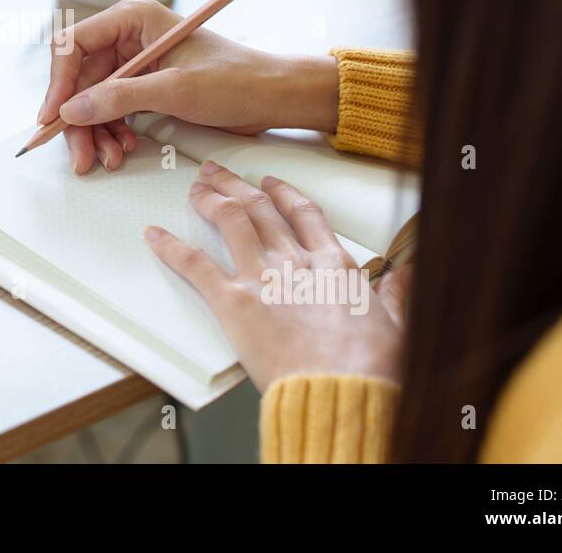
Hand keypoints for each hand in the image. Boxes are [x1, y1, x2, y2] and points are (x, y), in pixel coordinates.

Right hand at [37, 0, 339, 173]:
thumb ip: (119, 98)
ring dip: (95, 132)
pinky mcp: (145, 86)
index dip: (59, 82)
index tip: (55, 117)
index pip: (74, 44)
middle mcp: (129, 36)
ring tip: (108, 159)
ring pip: (93, 100)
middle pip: (80, 79)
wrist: (272, 97)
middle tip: (80, 155)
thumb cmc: (235, 79)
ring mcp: (135, 62)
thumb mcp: (175, 89)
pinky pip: (112, 110)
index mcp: (134, 18)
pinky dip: (112, 132)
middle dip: (79, 119)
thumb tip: (72, 110)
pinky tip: (122, 150)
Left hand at [145, 163, 410, 390]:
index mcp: (333, 264)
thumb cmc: (371, 367)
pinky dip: (172, 248)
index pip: (304, 214)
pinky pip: (197, 266)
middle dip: (236, 186)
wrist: (342, 389)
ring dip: (209, 199)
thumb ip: (396, 294)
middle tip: (216, 173)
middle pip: (260, 208)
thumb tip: (405, 273)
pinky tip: (155, 236)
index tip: (270, 182)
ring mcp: (263, 278)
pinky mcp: (234, 302)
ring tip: (194, 187)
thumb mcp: (396, 325)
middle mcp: (295, 261)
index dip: (284, 193)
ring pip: (231, 221)